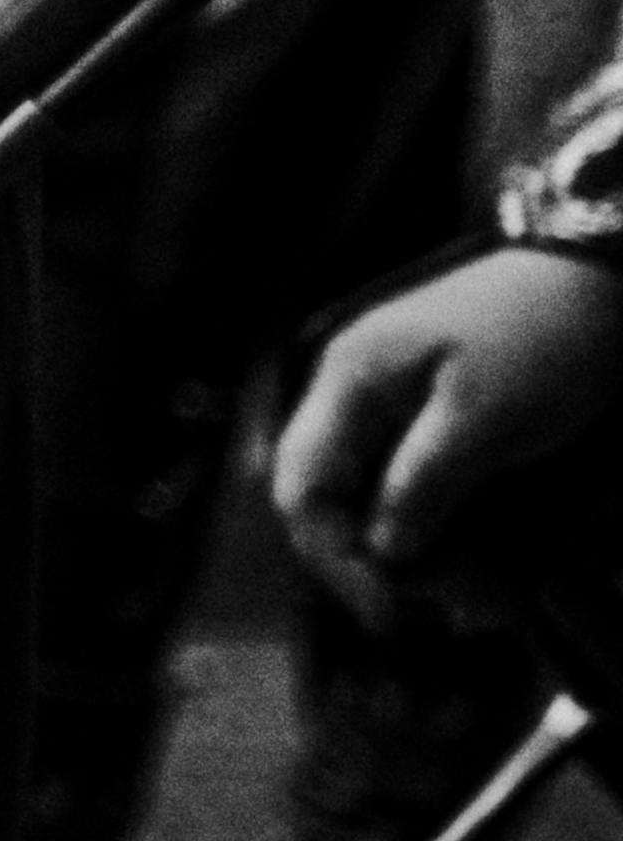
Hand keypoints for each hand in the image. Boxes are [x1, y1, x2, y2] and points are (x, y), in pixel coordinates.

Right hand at [274, 247, 622, 619]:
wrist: (590, 280)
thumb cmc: (538, 340)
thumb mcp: (486, 418)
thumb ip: (424, 483)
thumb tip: (381, 552)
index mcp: (350, 383)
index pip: (302, 484)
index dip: (333, 554)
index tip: (391, 611)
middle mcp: (351, 395)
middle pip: (329, 499)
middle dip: (379, 565)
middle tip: (453, 610)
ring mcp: (386, 405)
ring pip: (370, 500)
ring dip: (418, 556)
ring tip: (483, 596)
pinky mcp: (424, 419)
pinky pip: (407, 487)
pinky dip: (440, 531)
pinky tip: (483, 562)